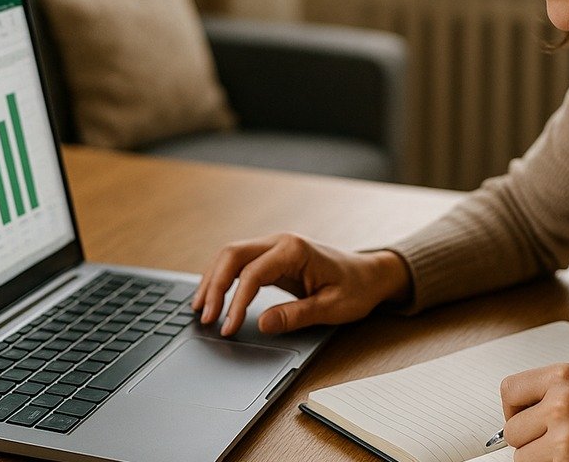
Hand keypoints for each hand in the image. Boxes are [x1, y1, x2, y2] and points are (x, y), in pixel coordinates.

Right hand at [191, 233, 412, 335]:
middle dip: (214, 286)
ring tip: (199, 309)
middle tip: (204, 317)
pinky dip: (222, 278)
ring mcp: (274, 246)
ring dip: (212, 280)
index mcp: (295, 250)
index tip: (227, 327)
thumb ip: (296, 315)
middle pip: (232, 255)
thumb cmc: (355, 289)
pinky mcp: (271, 256)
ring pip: (230, 256)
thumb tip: (261, 323)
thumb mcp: (331, 307)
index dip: (236, 302)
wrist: (369, 274)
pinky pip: (239, 263)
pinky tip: (212, 297)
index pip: (253, 273)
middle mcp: (280, 241)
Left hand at [500, 363, 568, 461]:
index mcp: (563, 375)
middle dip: (529, 441)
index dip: (513, 410)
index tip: (523, 420)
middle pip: (512, 430)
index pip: (510, 390)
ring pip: (522, 456)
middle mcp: (560, 400)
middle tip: (552, 442)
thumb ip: (552, 394)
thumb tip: (515, 416)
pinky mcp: (566, 460)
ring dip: (541, 459)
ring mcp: (564, 433)